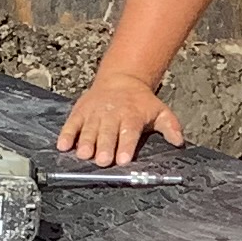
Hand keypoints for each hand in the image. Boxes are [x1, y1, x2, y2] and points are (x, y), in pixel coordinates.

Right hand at [58, 71, 182, 164]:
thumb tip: (179, 141)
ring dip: (86, 142)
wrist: (121, 79)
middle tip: (102, 161)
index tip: (124, 159)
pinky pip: (72, 123)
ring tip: (83, 155)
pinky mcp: (80, 111)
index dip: (127, 146)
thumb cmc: (141, 102)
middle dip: (105, 146)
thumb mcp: (160, 110)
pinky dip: (67, 134)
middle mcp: (112, 114)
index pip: (129, 132)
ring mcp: (95, 113)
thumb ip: (170, 126)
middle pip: (108, 132)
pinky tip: (63, 146)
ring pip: (89, 129)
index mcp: (132, 115)